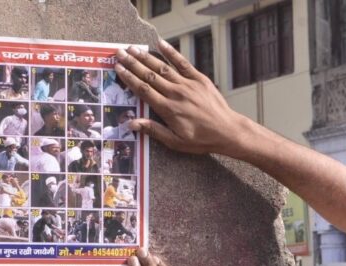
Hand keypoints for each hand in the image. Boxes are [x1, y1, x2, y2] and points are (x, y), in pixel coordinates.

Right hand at [114, 42, 246, 155]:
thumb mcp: (175, 142)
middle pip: (149, 75)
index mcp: (168, 109)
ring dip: (146, 57)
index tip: (118, 68)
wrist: (227, 131)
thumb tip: (131, 123)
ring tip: (133, 49)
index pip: (143, 90)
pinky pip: (182, 63)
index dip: (129, 78)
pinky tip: (160, 43)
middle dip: (133, 63)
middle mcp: (176, 94)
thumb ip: (153, 130)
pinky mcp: (199, 79)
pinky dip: (171, 53)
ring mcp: (188, 85)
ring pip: (162, 67)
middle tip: (119, 53)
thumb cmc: (201, 139)